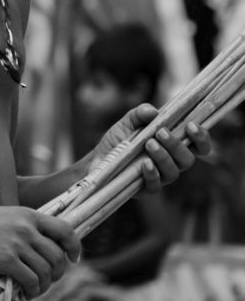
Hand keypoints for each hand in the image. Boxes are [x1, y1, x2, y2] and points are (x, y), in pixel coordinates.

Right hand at [0, 206, 81, 299]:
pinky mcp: (7, 260)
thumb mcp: (6, 215)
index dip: (74, 246)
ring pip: (46, 271)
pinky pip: (31, 280)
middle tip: (50, 280)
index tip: (73, 258)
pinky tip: (26, 293)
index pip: (65, 230)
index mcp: (29, 215)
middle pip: (58, 256)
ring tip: (36, 289)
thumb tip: (42, 242)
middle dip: (58, 273)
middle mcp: (27, 228)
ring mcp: (18, 244)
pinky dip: (33, 290)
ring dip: (44, 285)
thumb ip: (26, 225)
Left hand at [92, 103, 211, 193]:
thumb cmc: (119, 140)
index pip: (199, 146)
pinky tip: (144, 164)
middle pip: (188, 159)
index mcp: (174, 146)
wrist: (98, 159)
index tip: (192, 125)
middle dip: (177, 145)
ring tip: (149, 144)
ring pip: (174, 172)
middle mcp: (171, 163)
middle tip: (161, 132)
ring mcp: (160, 177)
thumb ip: (140, 113)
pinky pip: (156, 186)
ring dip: (164, 156)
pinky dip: (152, 174)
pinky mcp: (146, 189)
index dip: (202, 137)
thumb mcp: (128, 121)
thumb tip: (153, 111)